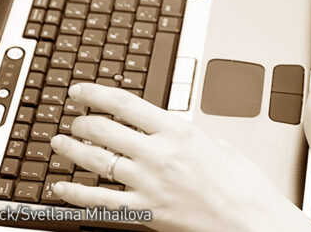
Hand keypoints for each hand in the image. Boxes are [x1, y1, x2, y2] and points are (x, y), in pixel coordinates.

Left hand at [50, 83, 310, 231]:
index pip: (124, 104)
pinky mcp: (145, 212)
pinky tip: (61, 188)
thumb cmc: (243, 185)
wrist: (251, 220)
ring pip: (96, 161)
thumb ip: (188, 136)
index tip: (80, 91)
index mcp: (177, 131)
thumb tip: (172, 132)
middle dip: (81, 121)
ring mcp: (148, 184)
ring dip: (71, 150)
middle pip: (104, 129)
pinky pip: (99, 202)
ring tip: (58, 143)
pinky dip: (75, 194)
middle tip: (73, 119)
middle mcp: (158, 154)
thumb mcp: (218, 144)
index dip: (95, 94)